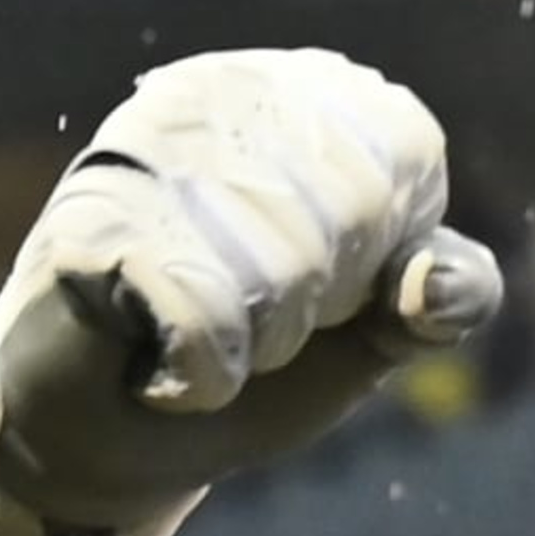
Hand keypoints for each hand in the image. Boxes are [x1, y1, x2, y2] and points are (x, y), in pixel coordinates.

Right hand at [0, 48, 502, 535]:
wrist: (119, 442)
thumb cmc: (252, 363)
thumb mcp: (374, 327)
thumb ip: (445, 294)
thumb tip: (442, 282)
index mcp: (298, 93)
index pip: (408, 153)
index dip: (380, 252)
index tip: (321, 283)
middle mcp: (215, 93)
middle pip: (353, 216)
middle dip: (315, 307)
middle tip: (244, 314)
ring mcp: (142, 152)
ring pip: (286, 269)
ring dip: (257, 345)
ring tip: (197, 332)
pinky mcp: (89, 227)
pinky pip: (210, 320)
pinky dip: (201, 376)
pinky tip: (155, 361)